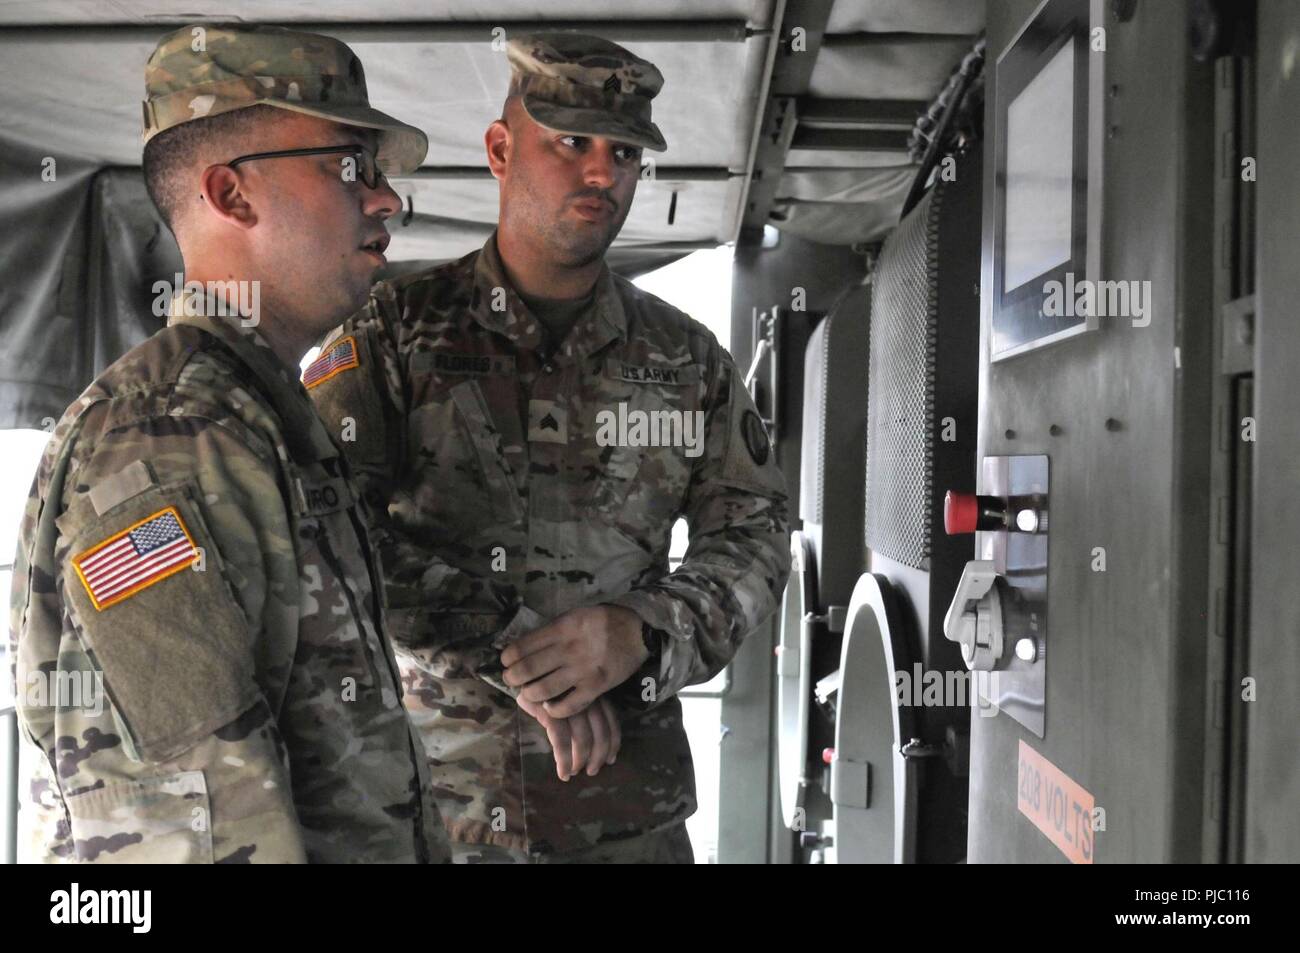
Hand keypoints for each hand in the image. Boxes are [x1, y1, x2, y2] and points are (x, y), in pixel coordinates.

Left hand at [501, 605, 648, 718]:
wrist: (638, 631)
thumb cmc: (602, 622)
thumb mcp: (575, 616)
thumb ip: (552, 630)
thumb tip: (523, 644)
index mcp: (563, 628)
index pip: (523, 646)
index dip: (508, 657)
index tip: (505, 661)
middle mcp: (570, 649)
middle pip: (528, 670)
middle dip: (512, 678)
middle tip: (511, 680)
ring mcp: (583, 670)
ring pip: (543, 690)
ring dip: (530, 694)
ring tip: (528, 693)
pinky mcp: (596, 687)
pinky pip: (568, 706)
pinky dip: (554, 709)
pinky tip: (550, 706)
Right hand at [516, 694, 621, 780]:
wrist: (526, 674)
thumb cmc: (551, 687)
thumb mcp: (574, 696)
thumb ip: (585, 713)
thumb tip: (596, 747)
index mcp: (595, 693)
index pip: (612, 721)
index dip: (613, 743)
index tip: (610, 759)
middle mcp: (586, 697)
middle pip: (601, 733)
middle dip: (598, 756)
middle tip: (592, 771)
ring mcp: (569, 704)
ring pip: (583, 740)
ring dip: (580, 761)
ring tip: (573, 772)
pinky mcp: (551, 711)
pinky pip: (561, 741)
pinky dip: (564, 760)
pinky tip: (563, 772)